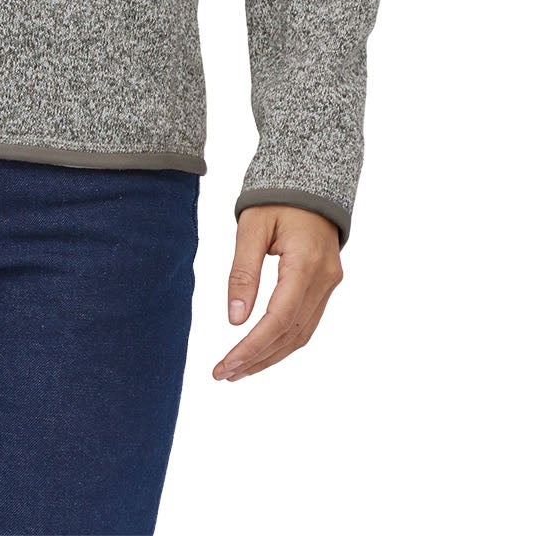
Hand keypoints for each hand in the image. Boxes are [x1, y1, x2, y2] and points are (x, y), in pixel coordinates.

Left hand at [212, 204, 343, 381]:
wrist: (311, 180)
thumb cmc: (278, 198)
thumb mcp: (251, 226)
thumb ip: (243, 272)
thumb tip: (234, 319)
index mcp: (306, 262)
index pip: (280, 318)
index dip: (253, 346)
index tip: (226, 363)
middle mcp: (324, 279)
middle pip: (292, 333)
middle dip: (257, 358)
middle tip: (223, 374)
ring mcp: (329, 284)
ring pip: (301, 334)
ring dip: (270, 355)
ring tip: (237, 369)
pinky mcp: (326, 285)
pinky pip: (306, 322)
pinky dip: (282, 341)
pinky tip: (261, 350)